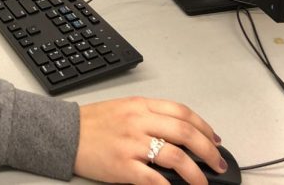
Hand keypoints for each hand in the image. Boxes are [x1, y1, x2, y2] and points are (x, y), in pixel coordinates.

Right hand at [75, 97, 225, 184]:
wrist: (65, 133)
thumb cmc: (93, 123)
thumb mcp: (123, 108)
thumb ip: (150, 116)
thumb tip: (180, 133)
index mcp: (140, 106)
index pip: (182, 112)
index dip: (204, 127)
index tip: (214, 140)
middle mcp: (138, 122)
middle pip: (185, 133)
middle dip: (208, 151)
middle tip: (218, 164)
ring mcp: (132, 144)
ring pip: (175, 157)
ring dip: (196, 174)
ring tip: (202, 183)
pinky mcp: (123, 166)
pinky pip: (154, 179)